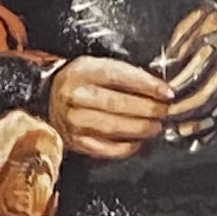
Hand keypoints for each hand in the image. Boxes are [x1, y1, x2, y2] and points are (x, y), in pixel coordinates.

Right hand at [47, 61, 168, 161]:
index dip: (147, 86)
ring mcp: (73, 121)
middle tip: (164, 111)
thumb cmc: (81, 83)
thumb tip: (159, 90)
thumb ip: (126, 75)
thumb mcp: (98, 67)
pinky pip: (107, 148)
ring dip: (141, 128)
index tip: (167, 93)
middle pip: (119, 104)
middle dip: (148, 109)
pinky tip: (138, 141)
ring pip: (114, 127)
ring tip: (155, 126)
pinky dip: (127, 146)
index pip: (120, 76)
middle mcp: (75, 96)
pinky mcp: (75, 141)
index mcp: (83, 71)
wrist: (49, 100)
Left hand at [157, 1, 216, 139]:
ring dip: (195, 124)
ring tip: (174, 132)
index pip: (200, 67)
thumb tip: (158, 67)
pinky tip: (192, 141)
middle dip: (184, 109)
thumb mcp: (195, 18)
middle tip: (164, 117)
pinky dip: (210, 131)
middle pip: (209, 93)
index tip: (163, 92)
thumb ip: (179, 42)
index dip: (180, 82)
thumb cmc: (210, 19)